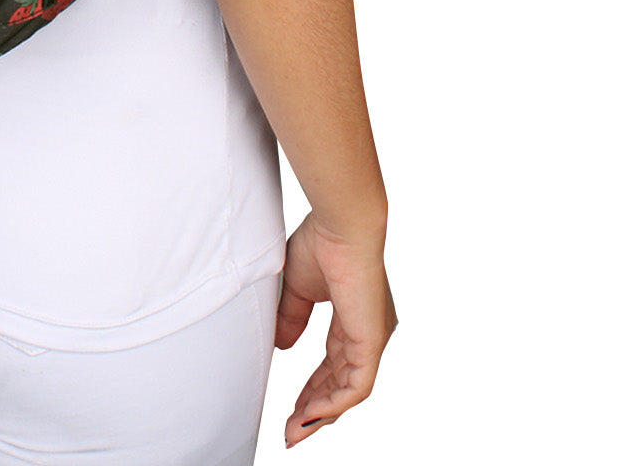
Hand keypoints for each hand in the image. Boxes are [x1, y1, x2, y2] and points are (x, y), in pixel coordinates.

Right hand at [275, 211, 396, 448]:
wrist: (340, 225)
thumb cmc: (321, 242)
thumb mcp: (298, 287)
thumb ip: (292, 317)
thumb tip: (282, 346)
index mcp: (354, 318)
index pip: (333, 364)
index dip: (312, 387)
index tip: (292, 408)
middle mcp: (368, 333)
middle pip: (340, 384)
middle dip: (313, 408)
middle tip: (290, 430)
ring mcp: (372, 340)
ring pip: (347, 391)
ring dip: (320, 413)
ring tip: (294, 430)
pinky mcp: (372, 342)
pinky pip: (356, 387)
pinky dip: (333, 404)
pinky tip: (311, 417)